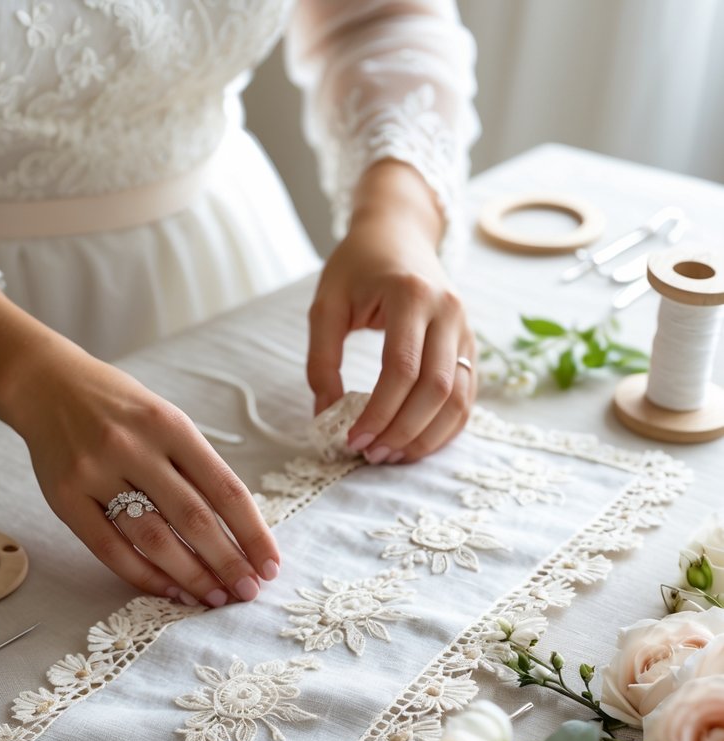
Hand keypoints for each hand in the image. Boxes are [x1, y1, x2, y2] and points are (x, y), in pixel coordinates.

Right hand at [16, 350, 279, 606]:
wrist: (46, 385)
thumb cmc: (120, 410)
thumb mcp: (165, 421)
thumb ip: (196, 468)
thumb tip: (238, 533)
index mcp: (171, 426)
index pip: (225, 489)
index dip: (252, 533)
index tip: (270, 565)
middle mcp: (134, 448)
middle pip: (193, 519)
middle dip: (227, 562)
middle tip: (247, 592)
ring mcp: (97, 473)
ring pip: (154, 539)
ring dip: (190, 576)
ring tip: (213, 598)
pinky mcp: (66, 498)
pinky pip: (110, 549)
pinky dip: (144, 575)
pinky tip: (170, 590)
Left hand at [307, 161, 475, 463]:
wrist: (399, 233)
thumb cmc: (357, 266)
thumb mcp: (326, 304)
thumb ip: (322, 359)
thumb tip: (326, 415)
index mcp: (412, 295)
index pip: (402, 369)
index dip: (379, 412)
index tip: (351, 439)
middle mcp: (448, 312)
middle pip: (436, 389)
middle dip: (402, 431)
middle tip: (370, 454)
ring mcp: (466, 329)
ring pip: (459, 399)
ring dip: (427, 436)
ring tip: (392, 456)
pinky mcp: (470, 346)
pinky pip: (466, 397)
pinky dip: (444, 428)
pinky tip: (415, 444)